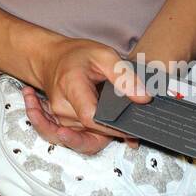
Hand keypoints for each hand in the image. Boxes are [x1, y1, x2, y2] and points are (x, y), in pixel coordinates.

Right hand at [21, 38, 149, 153]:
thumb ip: (124, 76)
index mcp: (71, 86)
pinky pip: (84, 139)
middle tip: (135, 127)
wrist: (52, 59)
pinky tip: (116, 132)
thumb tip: (144, 98)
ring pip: (90, 137)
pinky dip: (101, 137)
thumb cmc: (76, 56)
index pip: (90, 117)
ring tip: (126, 126)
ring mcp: (62, 118)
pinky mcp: (65, 125)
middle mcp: (62, 107)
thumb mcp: (104, 55)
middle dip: (115, 131)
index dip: (113, 127)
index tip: (131, 127)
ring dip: (109, 134)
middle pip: (92, 130)